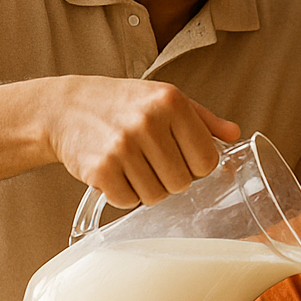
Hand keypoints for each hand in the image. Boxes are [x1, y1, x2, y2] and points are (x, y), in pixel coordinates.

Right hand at [44, 76, 240, 207]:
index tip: (181, 158)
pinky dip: (124, 195)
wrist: (65, 108)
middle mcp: (148, 122)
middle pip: (183, 182)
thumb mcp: (164, 99)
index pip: (207, 159)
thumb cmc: (122, 105)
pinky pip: (128, 201)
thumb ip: (203, 119)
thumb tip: (235, 135)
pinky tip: (116, 174)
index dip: (196, 166)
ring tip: (133, 166)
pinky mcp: (100, 169)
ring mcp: (122, 146)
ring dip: (148, 189)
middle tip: (152, 162)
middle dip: (171, 179)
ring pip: (157, 196)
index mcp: (171, 102)